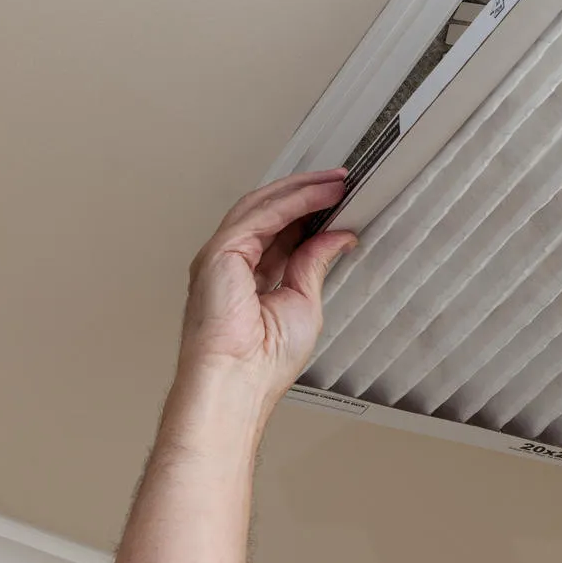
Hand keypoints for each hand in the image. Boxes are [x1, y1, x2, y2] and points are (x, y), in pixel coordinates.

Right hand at [178, 169, 357, 404]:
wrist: (239, 381)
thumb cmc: (264, 362)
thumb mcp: (304, 302)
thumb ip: (315, 263)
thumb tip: (337, 236)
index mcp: (250, 278)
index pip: (281, 232)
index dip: (309, 212)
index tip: (338, 201)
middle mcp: (233, 263)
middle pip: (270, 212)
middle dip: (307, 193)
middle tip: (340, 181)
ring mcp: (222, 255)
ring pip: (263, 206)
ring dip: (302, 190)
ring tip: (335, 182)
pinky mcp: (220, 252)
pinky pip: (261, 215)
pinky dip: (292, 201)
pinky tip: (318, 195)